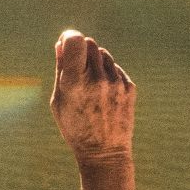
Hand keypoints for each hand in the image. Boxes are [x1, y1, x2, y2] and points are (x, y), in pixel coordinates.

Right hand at [49, 30, 135, 162]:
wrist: (104, 152)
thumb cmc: (75, 127)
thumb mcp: (59, 101)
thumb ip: (61, 70)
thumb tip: (60, 44)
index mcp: (75, 83)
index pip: (76, 41)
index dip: (69, 37)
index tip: (66, 42)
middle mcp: (97, 80)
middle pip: (90, 43)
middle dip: (81, 49)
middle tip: (77, 64)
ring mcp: (115, 83)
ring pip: (103, 54)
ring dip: (95, 61)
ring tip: (90, 83)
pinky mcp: (129, 87)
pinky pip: (115, 68)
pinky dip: (107, 73)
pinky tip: (103, 93)